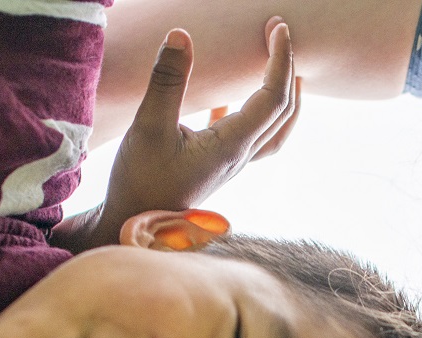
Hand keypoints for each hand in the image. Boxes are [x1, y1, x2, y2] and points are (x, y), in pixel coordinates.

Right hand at [55, 20, 298, 252]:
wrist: (132, 226)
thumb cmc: (139, 184)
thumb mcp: (148, 127)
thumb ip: (167, 81)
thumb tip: (181, 34)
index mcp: (232, 145)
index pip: (273, 97)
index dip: (281, 59)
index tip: (278, 27)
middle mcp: (239, 157)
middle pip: (283, 114)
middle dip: (289, 72)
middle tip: (281, 36)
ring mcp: (229, 165)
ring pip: (273, 130)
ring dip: (283, 99)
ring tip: (280, 70)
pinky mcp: (214, 168)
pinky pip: (247, 138)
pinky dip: (251, 113)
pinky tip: (228, 98)